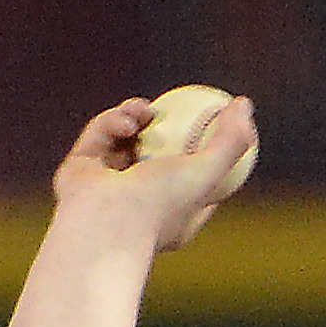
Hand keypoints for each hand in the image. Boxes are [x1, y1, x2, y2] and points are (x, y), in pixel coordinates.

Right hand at [51, 96, 257, 251]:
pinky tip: (125, 122)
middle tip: (172, 106)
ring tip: (143, 110)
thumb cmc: (159, 203)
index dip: (203, 152)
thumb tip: (244, 104)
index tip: (211, 123)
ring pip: (125, 142)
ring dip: (134, 119)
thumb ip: (231, 141)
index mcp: (173, 216)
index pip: (195, 182)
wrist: (103, 222)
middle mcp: (140, 204)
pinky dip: (111, 124)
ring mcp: (109, 189)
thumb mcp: (208, 171)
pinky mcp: (81, 171)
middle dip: (163, 128)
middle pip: (157, 157)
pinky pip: (99, 137)